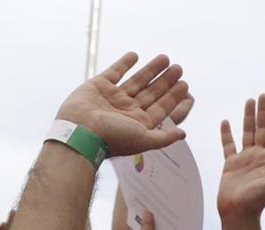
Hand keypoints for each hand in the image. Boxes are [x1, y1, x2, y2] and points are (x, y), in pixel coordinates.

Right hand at [55, 52, 189, 156]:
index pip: (160, 108)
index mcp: (138, 124)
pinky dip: (124, 63)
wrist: (80, 132)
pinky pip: (114, 72)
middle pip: (151, 93)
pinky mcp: (98, 86)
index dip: (172, 97)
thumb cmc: (112, 138)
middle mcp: (126, 111)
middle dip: (165, 81)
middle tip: (178, 68)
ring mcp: (113, 98)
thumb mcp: (143, 139)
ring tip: (165, 58)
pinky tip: (135, 55)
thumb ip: (163, 137)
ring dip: (150, 70)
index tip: (184, 85)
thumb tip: (183, 135)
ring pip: (136, 81)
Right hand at [217, 94, 264, 219]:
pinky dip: (227, 133)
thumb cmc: (257, 201)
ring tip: (249, 101)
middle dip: (264, 112)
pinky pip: (229, 145)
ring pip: (247, 133)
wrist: (238, 213)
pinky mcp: (231, 164)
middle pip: (262, 129)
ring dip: (248, 117)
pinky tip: (226, 121)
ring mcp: (245, 159)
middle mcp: (259, 156)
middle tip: (264, 95)